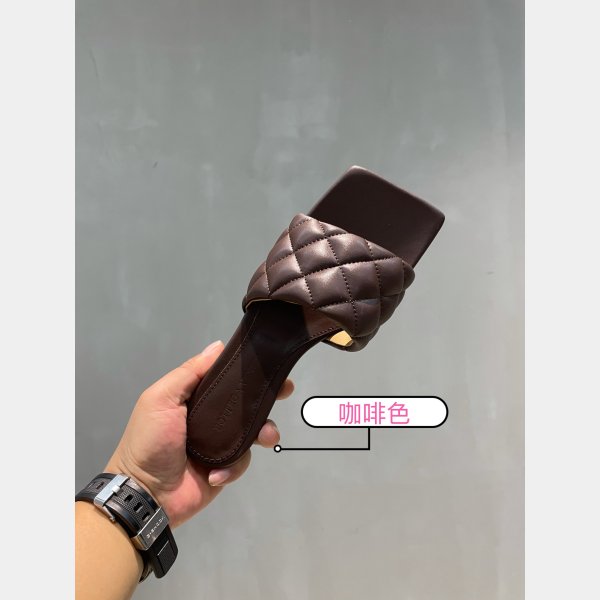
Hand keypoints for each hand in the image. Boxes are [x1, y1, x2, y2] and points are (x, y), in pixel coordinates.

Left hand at [105, 340, 292, 527]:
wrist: (146, 494)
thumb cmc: (149, 441)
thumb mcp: (161, 399)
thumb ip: (189, 372)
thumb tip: (217, 346)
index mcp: (193, 398)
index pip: (225, 378)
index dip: (246, 371)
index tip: (267, 364)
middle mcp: (209, 418)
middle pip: (245, 402)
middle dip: (267, 396)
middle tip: (283, 391)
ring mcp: (219, 443)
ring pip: (252, 431)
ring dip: (263, 432)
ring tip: (266, 437)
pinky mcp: (225, 467)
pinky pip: (243, 460)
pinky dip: (233, 466)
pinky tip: (217, 472)